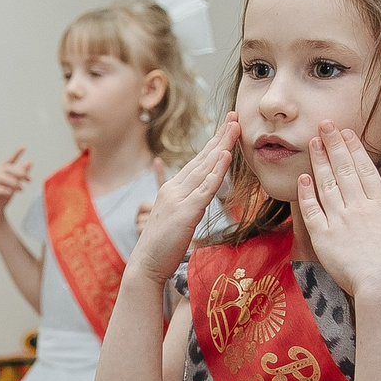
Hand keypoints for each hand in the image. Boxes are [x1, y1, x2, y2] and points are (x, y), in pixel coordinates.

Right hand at [0, 147, 31, 225]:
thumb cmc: (3, 198)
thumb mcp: (14, 185)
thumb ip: (21, 174)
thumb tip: (30, 162)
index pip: (8, 161)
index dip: (15, 154)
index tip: (24, 147)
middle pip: (6, 169)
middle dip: (19, 173)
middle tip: (29, 180)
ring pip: (1, 178)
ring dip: (13, 182)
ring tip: (21, 189)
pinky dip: (3, 190)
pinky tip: (10, 193)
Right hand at [129, 112, 237, 286]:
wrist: (145, 265)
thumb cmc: (161, 247)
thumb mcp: (175, 219)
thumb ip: (187, 205)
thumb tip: (199, 199)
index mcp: (173, 189)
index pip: (198, 162)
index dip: (214, 143)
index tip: (228, 127)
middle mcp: (174, 188)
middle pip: (202, 158)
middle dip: (220, 136)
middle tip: (235, 115)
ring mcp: (179, 199)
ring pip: (205, 167)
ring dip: (222, 145)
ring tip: (235, 127)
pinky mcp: (185, 212)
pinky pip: (205, 188)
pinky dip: (216, 171)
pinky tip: (226, 156)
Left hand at [298, 123, 380, 300]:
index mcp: (380, 204)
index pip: (365, 169)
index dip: (354, 148)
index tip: (345, 132)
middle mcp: (358, 208)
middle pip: (344, 170)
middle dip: (333, 145)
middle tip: (324, 124)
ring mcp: (340, 221)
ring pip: (326, 185)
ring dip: (319, 162)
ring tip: (313, 142)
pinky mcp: (323, 238)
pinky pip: (312, 211)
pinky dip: (306, 194)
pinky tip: (303, 178)